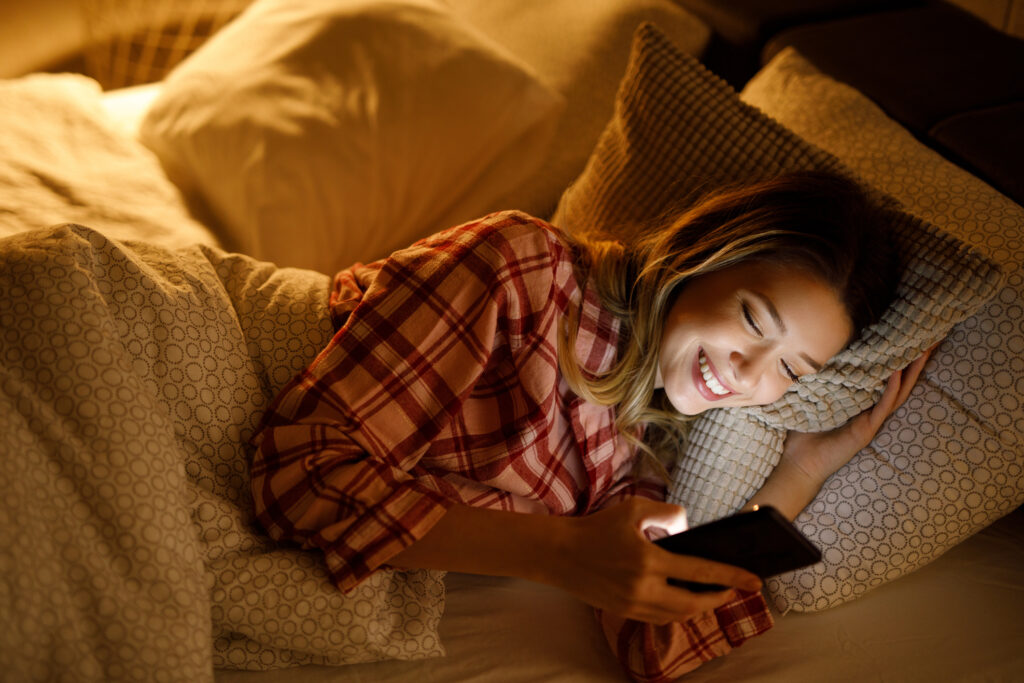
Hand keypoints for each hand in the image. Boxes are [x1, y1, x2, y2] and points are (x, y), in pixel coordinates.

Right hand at [550, 498, 762, 624]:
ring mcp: (633, 604)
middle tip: (736, 589)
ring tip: (714, 594)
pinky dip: (678, 610)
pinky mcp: (624, 612)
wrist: (559, 554)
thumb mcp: (634, 508)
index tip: (755, 581)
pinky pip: (660, 617)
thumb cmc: (597, 527)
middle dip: (719, 598)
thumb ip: (668, 513)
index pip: (700, 572)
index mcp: (648, 560)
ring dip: (700, 607)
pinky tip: (686, 599)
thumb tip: (690, 528)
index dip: (732, 577)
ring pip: (678, 614)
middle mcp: (642, 588)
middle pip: (694, 603)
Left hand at [782, 345, 935, 488]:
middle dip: (916, 362)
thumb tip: (810, 351)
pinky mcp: (866, 430)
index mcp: (862, 403)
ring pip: (898, 393)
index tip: (911, 337)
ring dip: (911, 373)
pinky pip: (882, 407)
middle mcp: (871, 411)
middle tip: (931, 339)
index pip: (886, 378)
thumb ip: (819, 380)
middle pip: (901, 383)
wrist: (799, 462)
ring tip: (922, 351)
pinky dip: (890, 390)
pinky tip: (897, 374)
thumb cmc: (804, 432)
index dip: (899, 359)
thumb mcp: (813, 399)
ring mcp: (871, 421)